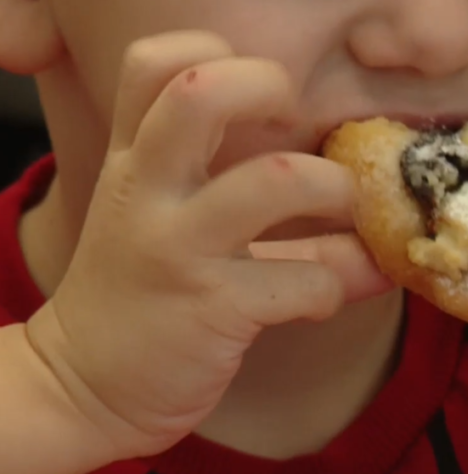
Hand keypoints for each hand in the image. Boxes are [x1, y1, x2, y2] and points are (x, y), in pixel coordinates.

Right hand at [24, 31, 391, 459]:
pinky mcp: (210, 307)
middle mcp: (148, 191)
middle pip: (202, 93)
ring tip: (344, 216)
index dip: (217, 58)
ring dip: (334, 189)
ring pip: (276, 180)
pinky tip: (318, 301)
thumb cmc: (138, 298)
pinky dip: (333, 288)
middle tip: (301, 127)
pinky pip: (302, 280)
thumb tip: (350, 212)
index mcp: (135, 163)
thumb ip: (250, 205)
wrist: (82, 388)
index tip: (261, 96)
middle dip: (271, 88)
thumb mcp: (168, 231)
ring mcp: (177, 247)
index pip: (153, 64)